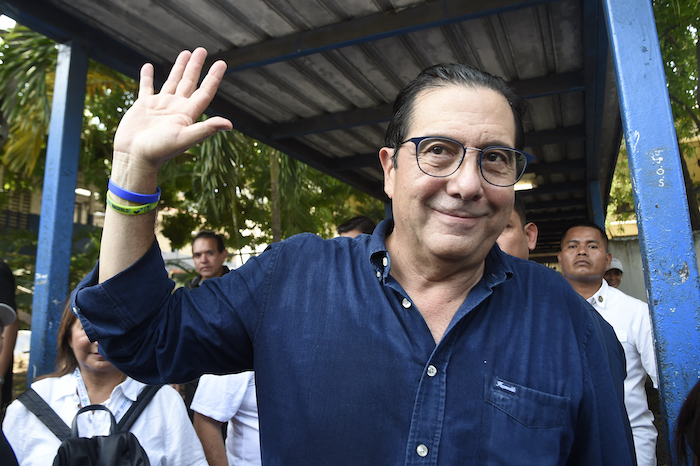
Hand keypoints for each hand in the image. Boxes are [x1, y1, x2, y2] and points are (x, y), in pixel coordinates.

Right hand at [113, 48, 232, 172]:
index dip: (213, 78)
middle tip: (202, 50)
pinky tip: (149, 66)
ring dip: (179, 68)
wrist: (134, 158)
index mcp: (187, 114)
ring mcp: (160, 106)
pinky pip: (146, 87)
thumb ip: (206, 129)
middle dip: (196, 66)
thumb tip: (229, 124)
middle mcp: (176, 108)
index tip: (222, 63)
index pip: (204, 92)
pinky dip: (147, 76)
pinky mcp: (143, 106)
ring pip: (172, 82)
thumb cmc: (160, 151)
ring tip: (185, 53)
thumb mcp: (185, 138)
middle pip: (189, 83)